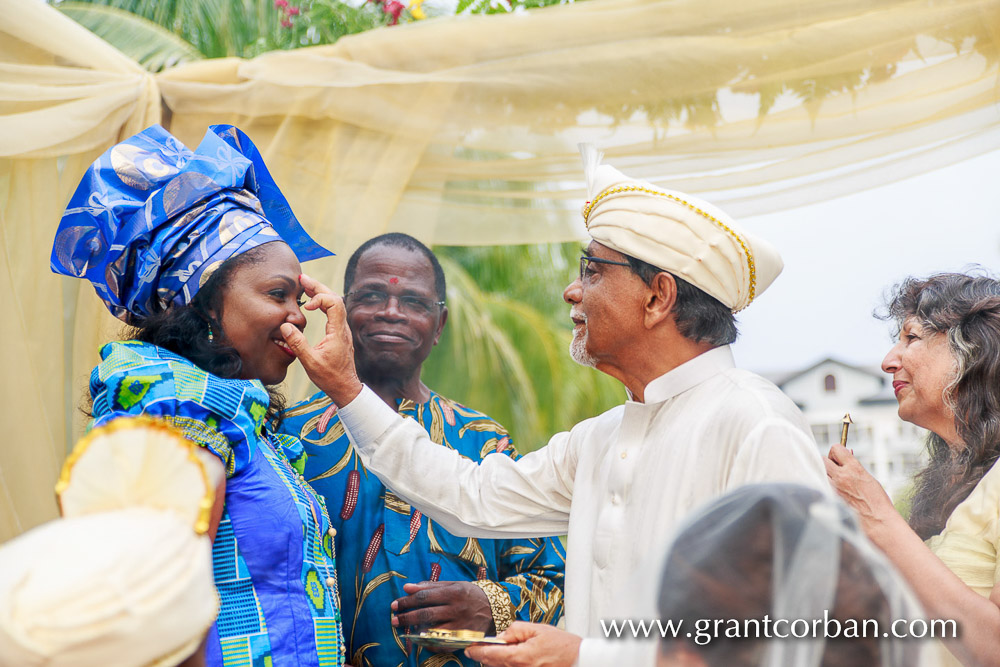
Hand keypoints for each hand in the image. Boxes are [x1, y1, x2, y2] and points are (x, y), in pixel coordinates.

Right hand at [280, 273, 362, 404]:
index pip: (334, 303)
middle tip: (303, 278)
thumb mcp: (310, 362)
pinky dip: (323, 303)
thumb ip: (297, 343)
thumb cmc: (330, 377)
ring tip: (306, 285)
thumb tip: (286, 325)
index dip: (320, 298)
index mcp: (338, 332)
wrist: (345, 387)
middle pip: (335, 299)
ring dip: (321, 293)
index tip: (306, 306)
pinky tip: (313, 302)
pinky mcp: (339, 333)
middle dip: (318, 287)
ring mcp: (342, 330)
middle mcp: (342, 328)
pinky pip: (333, 312)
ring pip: (335, 304)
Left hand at [392, 581, 493, 651]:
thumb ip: (430, 586)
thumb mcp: (452, 585)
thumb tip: (407, 587)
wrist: (494, 608)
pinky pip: (443, 644)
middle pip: (426, 613)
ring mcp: (461, 625)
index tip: (395, 604)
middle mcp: (457, 608)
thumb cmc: (468, 594)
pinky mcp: (464, 638)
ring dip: (415, 630)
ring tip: (404, 630)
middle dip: (407, 616)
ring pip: (433, 629)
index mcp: (453, 592)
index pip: (425, 596)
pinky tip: (419, 640)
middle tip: (394, 619)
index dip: (407, 601)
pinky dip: (429, 643)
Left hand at [465, 622, 581, 666]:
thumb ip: (514, 631)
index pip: (489, 655)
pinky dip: (508, 665)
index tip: (469, 648)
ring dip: (497, 662)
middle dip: (486, 656)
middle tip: (483, 647)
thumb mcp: (537, 629)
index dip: (476, 651)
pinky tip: (514, 657)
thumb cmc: (561, 645)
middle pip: (492, 665)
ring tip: (503, 651)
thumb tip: (499, 636)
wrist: (579, 661)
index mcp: (520, 657)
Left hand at [825, 443, 897, 540]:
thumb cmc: (877, 501)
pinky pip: (820, 485)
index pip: (836, 448)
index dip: (836, 453)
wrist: (878, 522)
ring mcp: (833, 488)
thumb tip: (847, 452)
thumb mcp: (868, 479)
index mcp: (854, 468)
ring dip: (824, 474)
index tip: (839, 459)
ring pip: (819, 472)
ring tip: (834, 481)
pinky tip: (831, 491)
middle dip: (828, 462)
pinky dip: (823, 485)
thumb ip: (854, 466)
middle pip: (823, 458)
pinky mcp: (829, 499)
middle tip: (834, 470)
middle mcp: (841, 476)